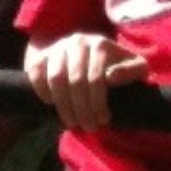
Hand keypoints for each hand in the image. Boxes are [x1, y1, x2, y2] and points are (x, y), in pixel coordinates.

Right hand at [25, 35, 147, 132]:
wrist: (88, 52)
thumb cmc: (116, 65)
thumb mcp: (134, 66)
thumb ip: (133, 70)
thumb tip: (111, 77)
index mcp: (100, 44)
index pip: (96, 78)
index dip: (99, 103)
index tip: (103, 120)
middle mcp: (78, 42)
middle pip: (76, 82)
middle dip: (82, 110)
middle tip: (88, 127)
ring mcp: (58, 47)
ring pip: (56, 79)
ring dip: (63, 106)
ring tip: (71, 123)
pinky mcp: (41, 55)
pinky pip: (36, 73)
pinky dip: (41, 90)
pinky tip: (51, 103)